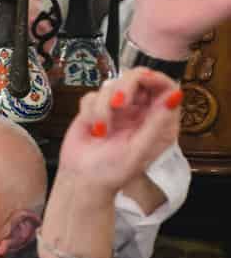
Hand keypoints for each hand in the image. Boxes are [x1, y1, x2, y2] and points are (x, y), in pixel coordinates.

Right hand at [56, 68, 180, 194]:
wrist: (81, 179)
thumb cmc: (112, 171)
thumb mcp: (138, 149)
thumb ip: (156, 123)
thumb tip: (175, 95)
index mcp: (158, 121)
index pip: (165, 87)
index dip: (155, 78)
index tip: (142, 80)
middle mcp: (140, 112)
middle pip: (138, 78)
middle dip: (125, 87)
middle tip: (117, 103)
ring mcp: (118, 109)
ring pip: (112, 84)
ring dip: (103, 106)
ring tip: (101, 129)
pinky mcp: (96, 109)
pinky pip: (92, 95)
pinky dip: (89, 110)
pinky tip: (92, 128)